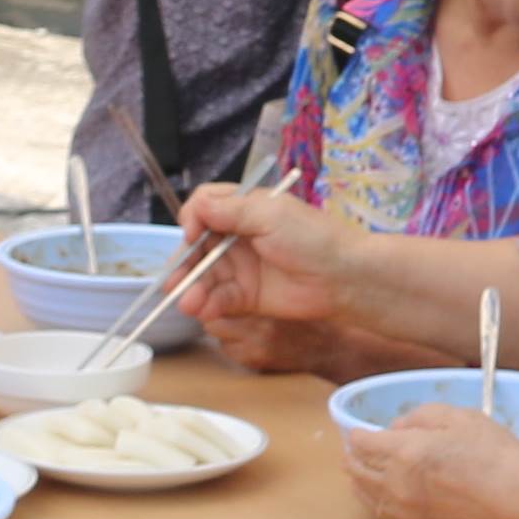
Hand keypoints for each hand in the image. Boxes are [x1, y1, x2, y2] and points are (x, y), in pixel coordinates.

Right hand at [181, 182, 351, 334]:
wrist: (344, 278)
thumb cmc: (313, 238)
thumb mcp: (271, 214)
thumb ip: (230, 210)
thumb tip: (195, 208)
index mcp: (244, 210)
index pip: (203, 209)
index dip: (192, 220)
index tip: (192, 233)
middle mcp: (237, 238)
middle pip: (195, 247)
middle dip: (183, 264)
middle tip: (175, 280)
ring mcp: (240, 268)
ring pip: (202, 277)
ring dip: (190, 289)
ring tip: (188, 302)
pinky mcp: (245, 297)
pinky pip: (217, 300)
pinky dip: (207, 305)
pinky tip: (203, 310)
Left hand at [337, 404, 518, 518]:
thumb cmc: (499, 457)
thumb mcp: (463, 418)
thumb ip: (421, 416)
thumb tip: (396, 429)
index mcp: (405, 452)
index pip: (360, 442)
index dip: (358, 433)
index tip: (361, 431)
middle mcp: (396, 486)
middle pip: (355, 470)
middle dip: (353, 456)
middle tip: (356, 450)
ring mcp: (404, 515)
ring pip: (365, 497)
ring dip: (360, 481)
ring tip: (362, 473)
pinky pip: (384, 518)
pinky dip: (378, 503)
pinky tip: (384, 497)